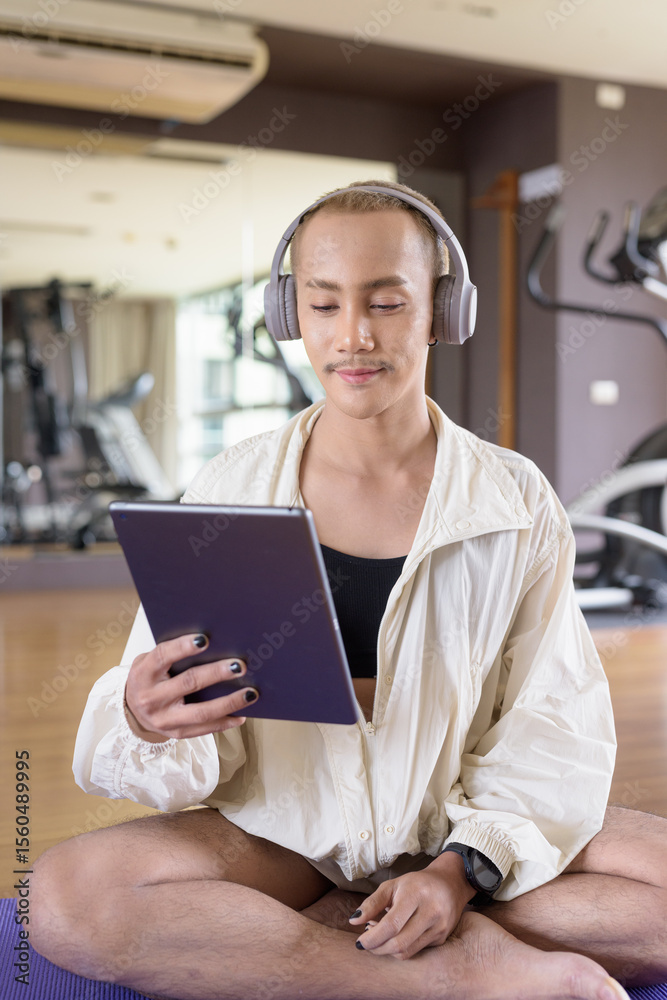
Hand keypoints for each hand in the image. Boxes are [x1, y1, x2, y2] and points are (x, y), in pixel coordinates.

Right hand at [124, 633, 257, 742]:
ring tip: (251, 693)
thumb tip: (212, 643)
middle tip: (239, 666)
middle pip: (188, 683)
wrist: (132, 710)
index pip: (163, 656)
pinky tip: (241, 715)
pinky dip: (225, 722)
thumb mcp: (150, 662)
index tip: (205, 639)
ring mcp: (164, 719)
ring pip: (201, 712)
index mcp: (144, 673)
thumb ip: (172, 654)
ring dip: (229, 702)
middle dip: (216, 673)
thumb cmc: (149, 678)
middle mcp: (152, 698)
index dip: (183, 647)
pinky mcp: (175, 733)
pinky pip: (204, 729)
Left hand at [348, 851, 475, 958]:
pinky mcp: (442, 938)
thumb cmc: (416, 884)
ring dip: (387, 950)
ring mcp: (438, 927)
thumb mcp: (393, 885)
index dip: (373, 938)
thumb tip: (353, 921)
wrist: (450, 883)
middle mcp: (431, 912)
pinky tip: (394, 938)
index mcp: (416, 895)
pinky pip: (416, 951)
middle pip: (399, 943)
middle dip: (377, 948)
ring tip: (379, 939)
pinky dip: (400, 949)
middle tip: (366, 943)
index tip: (359, 942)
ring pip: (407, 951)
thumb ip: (373, 902)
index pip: (391, 925)